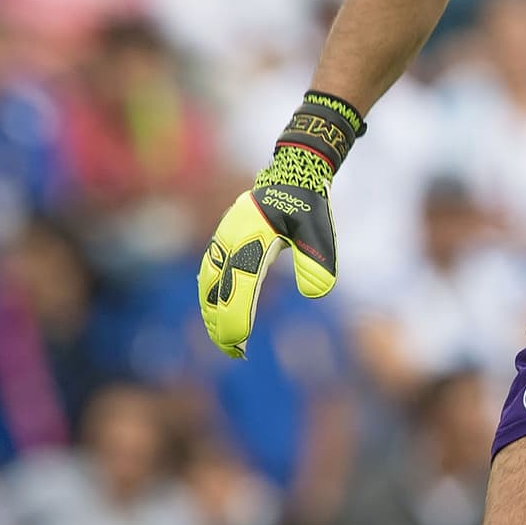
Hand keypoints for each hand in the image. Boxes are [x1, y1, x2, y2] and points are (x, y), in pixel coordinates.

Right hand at [198, 91, 362, 357]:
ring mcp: (224, 239)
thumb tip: (315, 293)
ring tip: (225, 339)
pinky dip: (210, 295)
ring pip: (208, 282)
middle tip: (235, 352)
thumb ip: (317, 261)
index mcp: (253, 238)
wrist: (292, 172)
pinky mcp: (224, 240)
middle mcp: (232, 239)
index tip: (241, 343)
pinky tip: (216, 313)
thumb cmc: (308, 202)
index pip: (240, 287)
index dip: (237, 317)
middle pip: (216, 290)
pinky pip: (209, 272)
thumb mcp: (318, 230)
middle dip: (222, 323)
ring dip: (212, 312)